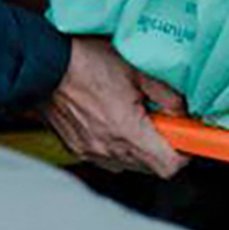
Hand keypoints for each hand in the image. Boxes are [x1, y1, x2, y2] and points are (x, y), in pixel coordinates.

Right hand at [44, 36, 188, 177]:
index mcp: (126, 131)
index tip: (186, 136)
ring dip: (140, 148)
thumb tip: (183, 111)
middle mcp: (108, 149)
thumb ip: (167, 95)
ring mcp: (91, 152)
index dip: (184, 153)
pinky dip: (119, 146)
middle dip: (163, 147)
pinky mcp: (78, 148)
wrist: (42, 65)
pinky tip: (115, 121)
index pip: (168, 166)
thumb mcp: (137, 69)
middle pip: (151, 167)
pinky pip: (108, 158)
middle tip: (161, 120)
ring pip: (130, 164)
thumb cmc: (85, 62)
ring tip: (135, 117)